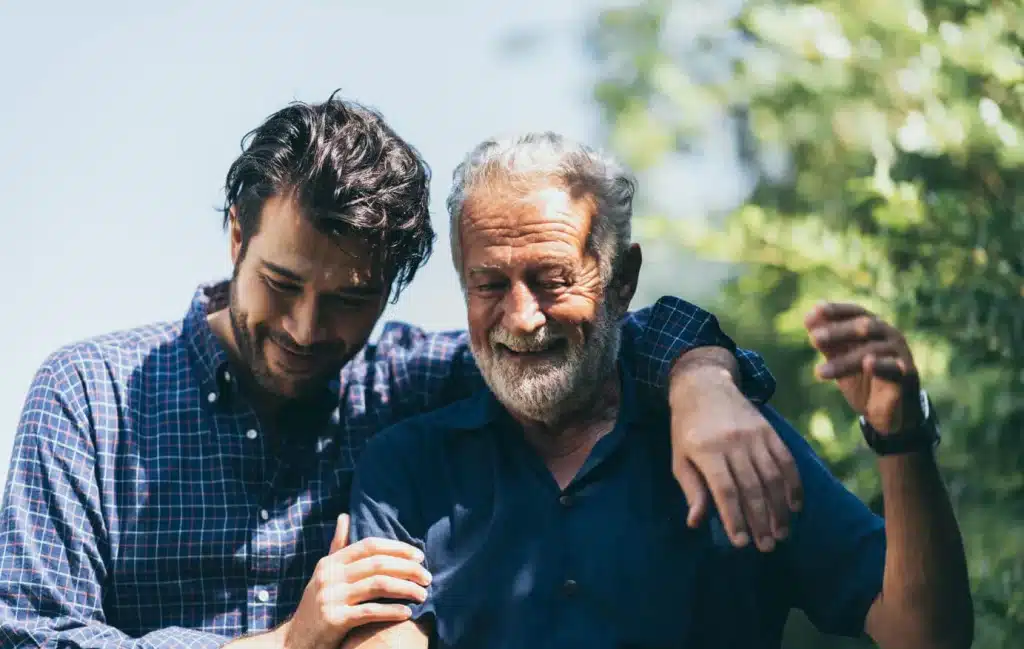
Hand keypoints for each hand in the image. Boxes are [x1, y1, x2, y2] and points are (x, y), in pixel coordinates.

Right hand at [277, 514, 430, 648]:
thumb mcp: (324, 574)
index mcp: (330, 562)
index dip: (397, 548)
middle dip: (408, 569)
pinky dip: (391, 611)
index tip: (419, 556)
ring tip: (423, 595)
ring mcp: (330, 597)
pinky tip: (407, 613)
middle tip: (428, 577)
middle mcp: (329, 576)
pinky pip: (370, 611)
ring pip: (377, 585)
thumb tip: (345, 516)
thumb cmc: (317, 605)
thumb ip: (338, 547)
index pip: (370, 546)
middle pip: (378, 564)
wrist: (295, 641)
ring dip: (406, 589)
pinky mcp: (333, 620)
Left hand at [669, 367, 802, 552]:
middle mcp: (733, 442)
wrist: (705, 386)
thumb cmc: (687, 429)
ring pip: (773, 477)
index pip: (725, 490)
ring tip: (781, 533)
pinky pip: (786, 460)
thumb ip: (692, 490)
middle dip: (761, 521)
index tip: (741, 543)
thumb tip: (695, 522)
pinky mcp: (769, 431)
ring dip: (779, 509)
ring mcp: (754, 435)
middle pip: (752, 487)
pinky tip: (795, 506)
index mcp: (706, 450)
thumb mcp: (680, 458)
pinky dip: (793, 485)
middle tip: (766, 546)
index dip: (735, 518)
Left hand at [805, 302, 922, 433]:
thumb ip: (828, 343)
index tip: (816, 310)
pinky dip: (880, 365)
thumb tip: (809, 319)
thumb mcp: (841, 360)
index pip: (856, 312)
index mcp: (874, 328)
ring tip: (819, 372)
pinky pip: (894, 368)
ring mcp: (900, 354)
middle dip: (838, 332)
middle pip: (865, 326)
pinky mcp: (907, 375)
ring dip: (844, 360)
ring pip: (872, 350)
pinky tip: (867, 363)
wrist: (888, 413)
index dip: (837, 310)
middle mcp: (889, 336)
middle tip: (813, 339)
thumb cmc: (863, 380)